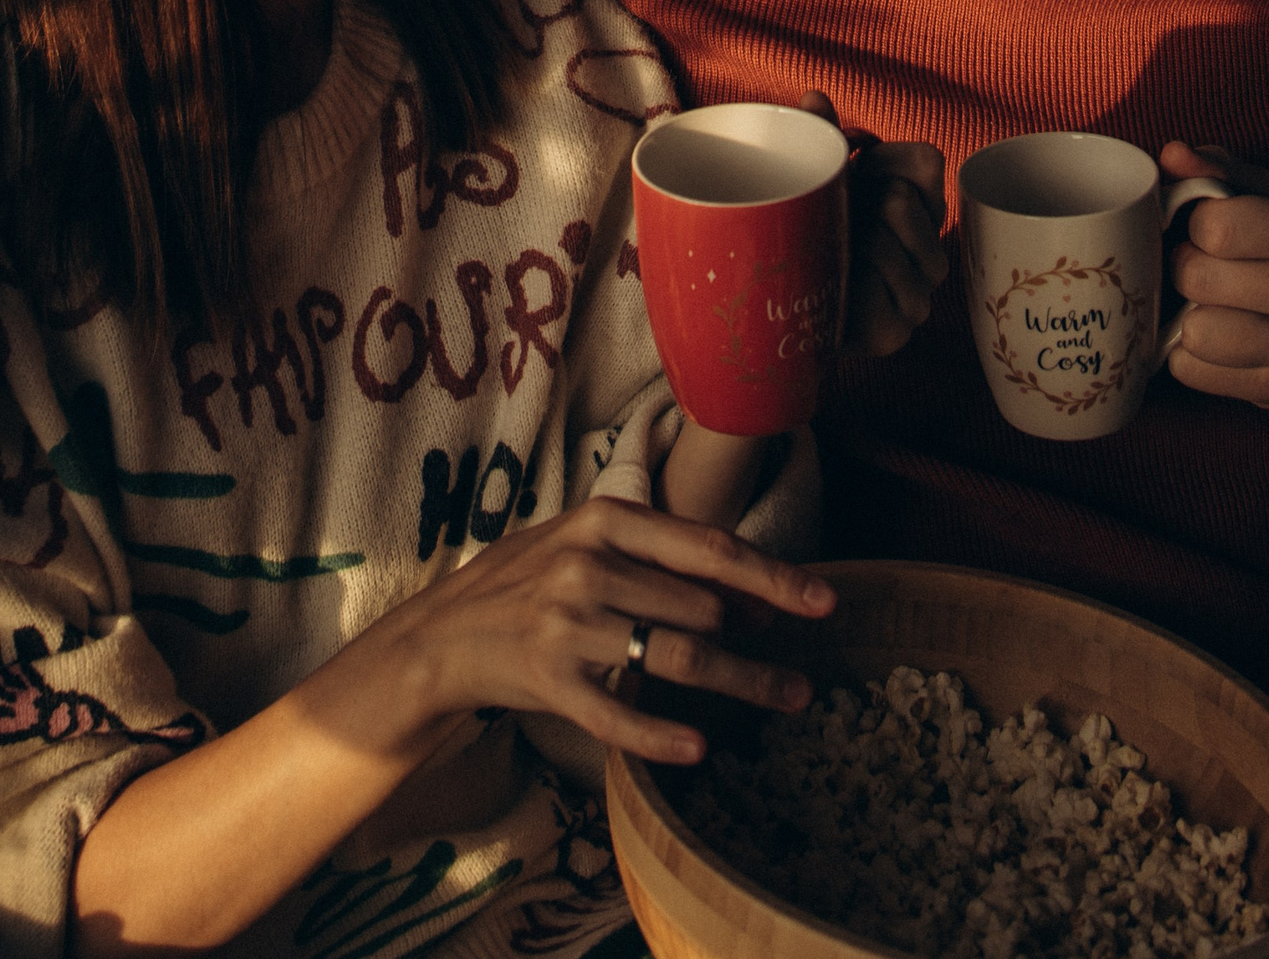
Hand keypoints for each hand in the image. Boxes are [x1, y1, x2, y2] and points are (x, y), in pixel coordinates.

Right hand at [379, 496, 835, 767]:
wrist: (444, 632)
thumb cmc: (532, 580)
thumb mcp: (589, 543)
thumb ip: (662, 559)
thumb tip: (754, 595)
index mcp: (606, 520)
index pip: (708, 548)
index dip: (772, 576)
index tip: (824, 601)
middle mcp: (589, 566)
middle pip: (703, 608)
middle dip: (760, 644)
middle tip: (801, 675)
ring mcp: (568, 625)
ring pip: (676, 657)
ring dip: (742, 683)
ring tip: (789, 699)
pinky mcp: (550, 681)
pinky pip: (619, 714)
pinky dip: (662, 734)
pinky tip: (699, 747)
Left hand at [799, 92, 946, 356]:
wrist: (787, 311)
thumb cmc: (812, 234)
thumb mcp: (822, 181)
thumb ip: (822, 137)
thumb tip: (813, 98)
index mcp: (921, 206)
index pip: (926, 160)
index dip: (881, 162)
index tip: (854, 176)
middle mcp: (931, 247)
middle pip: (902, 195)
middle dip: (858, 202)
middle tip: (837, 224)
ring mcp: (921, 290)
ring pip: (890, 232)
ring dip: (851, 235)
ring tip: (835, 253)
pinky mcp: (900, 326)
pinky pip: (886, 275)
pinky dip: (855, 272)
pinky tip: (840, 283)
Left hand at [1159, 140, 1268, 427]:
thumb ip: (1223, 172)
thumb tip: (1172, 155)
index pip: (1216, 225)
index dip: (1196, 224)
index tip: (1210, 229)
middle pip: (1196, 276)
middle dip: (1187, 267)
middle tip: (1207, 267)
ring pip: (1194, 331)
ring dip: (1189, 316)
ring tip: (1213, 306)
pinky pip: (1192, 371)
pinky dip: (1191, 355)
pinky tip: (1220, 341)